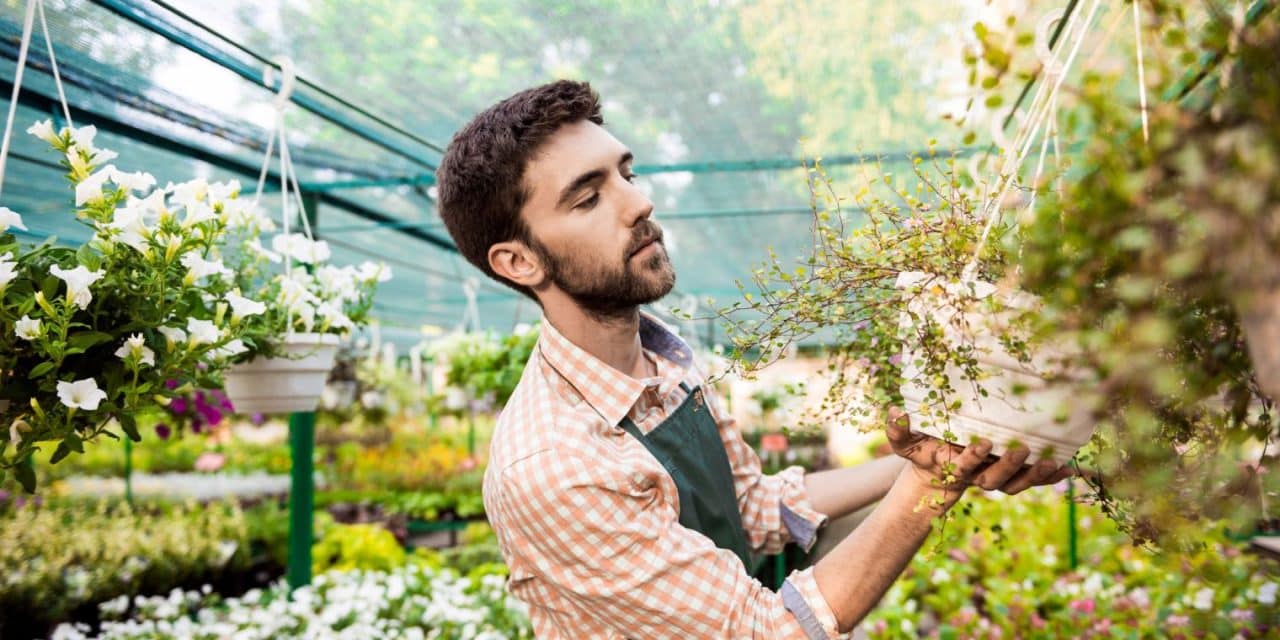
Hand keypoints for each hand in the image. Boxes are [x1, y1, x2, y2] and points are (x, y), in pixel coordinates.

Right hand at [885, 407, 1072, 510]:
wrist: (938, 468)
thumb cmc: (923, 449)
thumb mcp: (906, 442)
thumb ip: (898, 430)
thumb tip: (894, 410)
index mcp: (952, 468)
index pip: (964, 467)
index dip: (974, 458)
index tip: (983, 442)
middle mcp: (977, 476)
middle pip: (995, 479)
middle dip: (1010, 466)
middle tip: (1023, 448)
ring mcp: (996, 478)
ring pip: (1017, 483)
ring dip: (1036, 475)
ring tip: (1053, 462)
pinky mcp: (1012, 475)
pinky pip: (1033, 480)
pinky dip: (1050, 476)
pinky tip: (1068, 467)